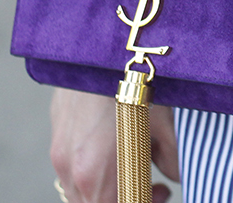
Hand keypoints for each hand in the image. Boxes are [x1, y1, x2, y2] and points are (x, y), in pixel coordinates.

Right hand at [50, 88, 178, 202]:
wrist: (104, 46)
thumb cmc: (139, 81)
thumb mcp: (165, 124)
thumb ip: (171, 159)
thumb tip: (175, 176)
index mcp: (97, 174)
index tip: (161, 193)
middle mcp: (70, 168)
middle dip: (125, 199)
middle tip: (154, 185)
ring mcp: (59, 151)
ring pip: (79, 192)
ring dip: (108, 188)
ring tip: (137, 164)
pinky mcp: (56, 132)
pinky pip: (71, 168)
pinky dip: (94, 171)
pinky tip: (118, 146)